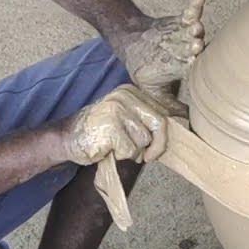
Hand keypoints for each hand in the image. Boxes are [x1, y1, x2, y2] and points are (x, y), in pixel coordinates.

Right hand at [61, 84, 183, 165]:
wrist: (67, 138)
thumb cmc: (101, 133)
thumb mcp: (126, 120)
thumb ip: (147, 121)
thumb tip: (181, 125)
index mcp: (131, 92)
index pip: (163, 111)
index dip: (167, 133)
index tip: (160, 147)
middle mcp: (125, 96)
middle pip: (159, 124)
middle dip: (157, 146)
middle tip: (147, 157)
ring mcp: (117, 109)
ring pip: (144, 140)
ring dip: (134, 151)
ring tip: (117, 146)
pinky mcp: (110, 126)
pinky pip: (130, 150)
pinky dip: (121, 155)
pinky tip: (107, 148)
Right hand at [113, 0, 206, 95]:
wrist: (135, 45)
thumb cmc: (147, 71)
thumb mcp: (154, 92)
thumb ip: (168, 104)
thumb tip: (183, 125)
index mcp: (185, 68)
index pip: (192, 67)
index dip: (193, 64)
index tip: (192, 62)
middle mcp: (190, 51)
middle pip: (194, 47)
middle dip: (194, 44)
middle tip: (195, 44)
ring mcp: (188, 35)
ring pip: (193, 29)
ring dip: (194, 26)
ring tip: (194, 24)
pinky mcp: (183, 20)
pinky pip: (191, 11)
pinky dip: (195, 3)